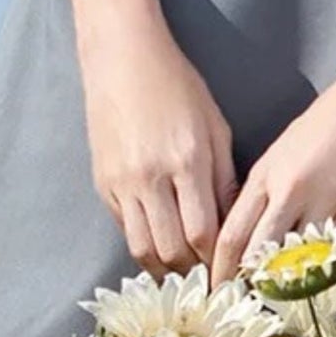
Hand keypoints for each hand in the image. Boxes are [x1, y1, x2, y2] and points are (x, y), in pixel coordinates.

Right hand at [78, 9, 238, 281]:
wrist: (122, 58)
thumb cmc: (177, 85)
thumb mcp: (214, 125)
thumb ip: (224, 177)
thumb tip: (232, 222)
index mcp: (187, 160)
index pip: (204, 232)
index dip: (218, 261)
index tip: (230, 271)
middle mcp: (152, 177)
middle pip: (172, 250)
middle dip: (193, 271)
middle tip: (209, 278)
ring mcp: (122, 183)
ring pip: (142, 249)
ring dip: (165, 267)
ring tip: (184, 270)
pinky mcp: (103, 184)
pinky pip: (124, 229)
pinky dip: (143, 244)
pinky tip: (160, 243)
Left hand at [208, 71, 335, 288]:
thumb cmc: (325, 121)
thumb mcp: (279, 151)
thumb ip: (263, 190)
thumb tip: (249, 231)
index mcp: (266, 174)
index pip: (232, 233)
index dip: (221, 268)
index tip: (217, 288)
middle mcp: (289, 190)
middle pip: (258, 253)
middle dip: (247, 285)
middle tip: (241, 306)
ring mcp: (324, 201)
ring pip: (295, 260)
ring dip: (283, 285)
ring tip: (275, 303)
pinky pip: (332, 253)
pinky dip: (320, 269)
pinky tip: (314, 281)